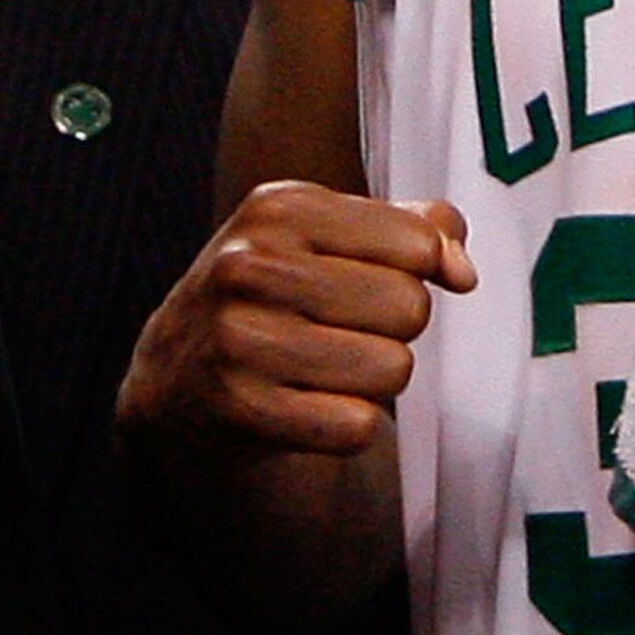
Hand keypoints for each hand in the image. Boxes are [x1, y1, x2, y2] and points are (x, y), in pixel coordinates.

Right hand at [118, 182, 475, 458]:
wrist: (173, 375)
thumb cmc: (271, 293)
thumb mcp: (323, 235)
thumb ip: (410, 229)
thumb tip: (461, 271)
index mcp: (279, 208)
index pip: (416, 243)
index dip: (419, 271)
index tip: (385, 281)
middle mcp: (251, 264)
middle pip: (409, 308)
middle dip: (393, 328)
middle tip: (343, 331)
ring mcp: (240, 337)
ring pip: (392, 369)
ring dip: (373, 381)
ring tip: (324, 368)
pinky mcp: (242, 406)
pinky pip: (357, 426)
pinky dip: (347, 425)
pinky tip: (306, 406)